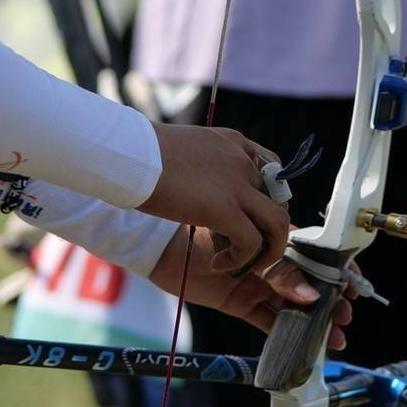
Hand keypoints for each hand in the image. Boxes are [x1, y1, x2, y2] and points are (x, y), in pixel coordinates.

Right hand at [139, 121, 293, 276]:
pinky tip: (219, 263)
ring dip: (267, 249)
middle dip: (270, 228)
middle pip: (279, 200)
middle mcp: (243, 161)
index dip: (268, 197)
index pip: (272, 169)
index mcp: (233, 143)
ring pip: (278, 223)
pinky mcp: (224, 208)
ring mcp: (237, 184)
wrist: (127, 152)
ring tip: (245, 263)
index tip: (251, 215)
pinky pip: (251, 242)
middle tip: (249, 246)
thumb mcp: (182, 149)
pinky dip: (240, 259)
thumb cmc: (139, 153)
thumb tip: (193, 180)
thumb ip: (201, 163)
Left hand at [148, 226, 353, 349]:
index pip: (318, 258)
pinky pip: (266, 322)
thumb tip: (312, 297)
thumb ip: (283, 274)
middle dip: (331, 303)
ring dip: (312, 323)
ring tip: (332, 339)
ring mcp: (257, 285)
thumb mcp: (252, 249)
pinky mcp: (240, 304)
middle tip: (345, 319)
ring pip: (292, 307)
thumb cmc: (208, 233)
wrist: (165, 246)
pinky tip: (301, 346)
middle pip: (310, 287)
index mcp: (280, 241)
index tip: (357, 288)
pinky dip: (284, 335)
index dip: (339, 273)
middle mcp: (272, 264)